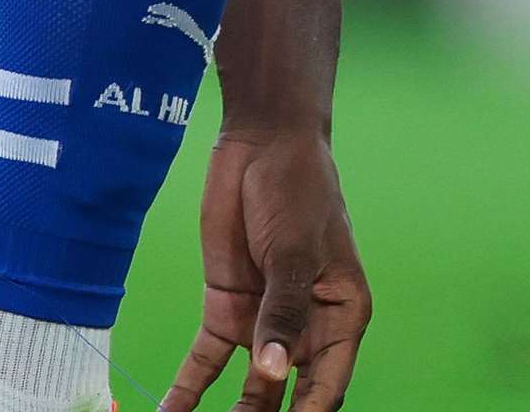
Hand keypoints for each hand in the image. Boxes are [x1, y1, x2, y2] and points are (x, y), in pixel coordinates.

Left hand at [160, 128, 370, 411]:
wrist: (261, 143)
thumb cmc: (299, 191)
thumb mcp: (296, 252)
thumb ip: (283, 314)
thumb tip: (274, 373)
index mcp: (341, 319)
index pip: (325, 388)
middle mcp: (304, 331)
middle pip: (286, 396)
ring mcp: (263, 323)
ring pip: (248, 389)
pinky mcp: (226, 309)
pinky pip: (208, 360)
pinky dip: (189, 388)